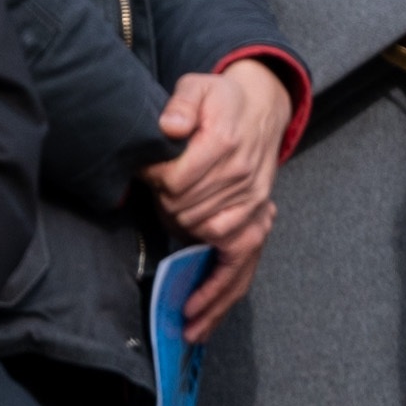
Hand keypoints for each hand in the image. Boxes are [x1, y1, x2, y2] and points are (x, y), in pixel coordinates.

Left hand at [145, 59, 293, 336]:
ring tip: (176, 313)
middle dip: (167, 219)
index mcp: (226, 146)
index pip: (180, 181)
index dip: (156, 183)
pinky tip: (200, 319)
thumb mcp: (199, 86)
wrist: (261, 109)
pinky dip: (219, 296)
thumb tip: (169, 126)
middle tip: (155, 210)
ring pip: (219, 253)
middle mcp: (244, 182)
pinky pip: (241, 269)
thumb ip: (182, 103)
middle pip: (192, 218)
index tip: (145, 177)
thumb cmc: (222, 100)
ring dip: (194, 275)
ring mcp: (254, 207)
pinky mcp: (258, 223)